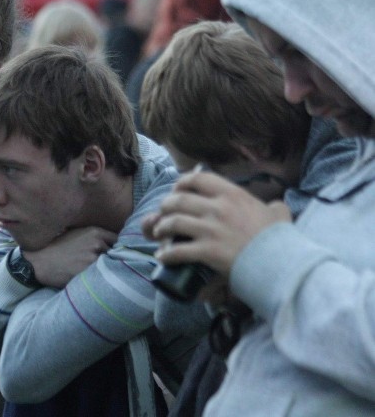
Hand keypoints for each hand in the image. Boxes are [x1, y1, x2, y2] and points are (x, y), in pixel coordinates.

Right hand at [24, 227, 117, 287]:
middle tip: (103, 266)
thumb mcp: (76, 234)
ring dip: (106, 270)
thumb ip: (95, 236)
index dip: (117, 248)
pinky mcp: (87, 271)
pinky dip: (99, 279)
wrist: (39, 262)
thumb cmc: (58, 248)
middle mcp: (97, 242)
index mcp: (95, 231)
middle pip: (116, 254)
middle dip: (111, 259)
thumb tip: (115, 242)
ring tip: (97, 274)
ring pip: (110, 266)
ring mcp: (93, 257)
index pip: (119, 239)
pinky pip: (101, 277)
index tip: (115, 254)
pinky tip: (90, 280)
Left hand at [143, 171, 290, 275]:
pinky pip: (178, 250)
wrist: (283, 263)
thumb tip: (275, 207)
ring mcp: (212, 229)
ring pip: (173, 222)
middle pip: (179, 200)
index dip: (182, 183)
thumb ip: (274, 207)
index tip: (177, 190)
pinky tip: (163, 257)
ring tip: (158, 233)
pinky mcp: (208, 251)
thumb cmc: (281, 240)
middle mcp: (218, 208)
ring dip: (161, 227)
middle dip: (166, 206)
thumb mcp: (279, 215)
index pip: (198, 178)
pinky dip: (167, 254)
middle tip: (163, 214)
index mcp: (232, 194)